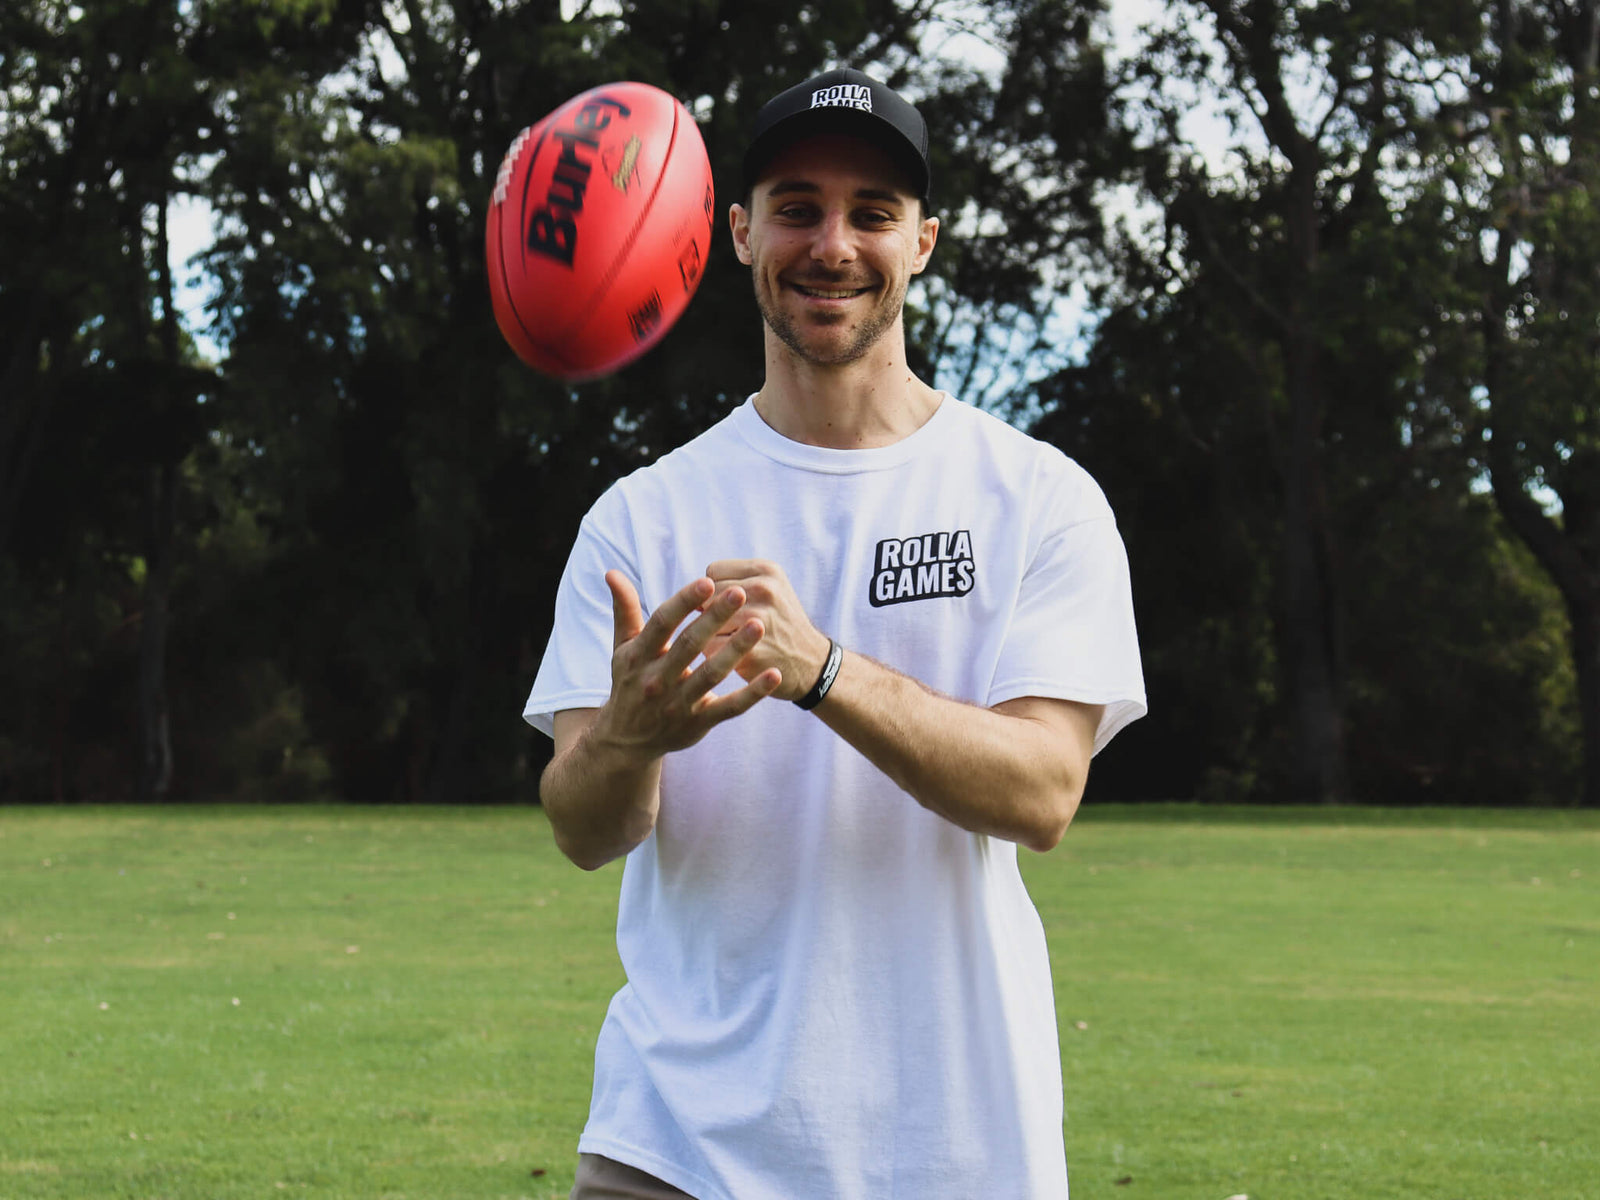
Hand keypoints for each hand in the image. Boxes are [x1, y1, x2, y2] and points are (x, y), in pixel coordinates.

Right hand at [595, 571, 780, 758]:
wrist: (626, 740)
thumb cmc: (629, 682)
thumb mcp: (622, 648)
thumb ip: (624, 609)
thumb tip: (612, 572)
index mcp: (639, 655)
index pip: (662, 623)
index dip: (684, 602)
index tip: (707, 581)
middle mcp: (657, 679)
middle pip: (689, 645)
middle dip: (715, 618)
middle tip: (740, 593)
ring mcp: (678, 703)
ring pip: (711, 674)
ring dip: (736, 650)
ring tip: (760, 625)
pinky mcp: (699, 723)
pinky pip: (729, 707)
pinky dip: (752, 693)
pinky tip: (774, 675)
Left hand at [705, 560, 832, 702]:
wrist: (812, 663)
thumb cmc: (781, 624)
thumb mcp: (771, 588)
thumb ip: (734, 581)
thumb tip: (691, 595)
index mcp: (766, 571)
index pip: (712, 572)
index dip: (713, 591)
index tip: (727, 607)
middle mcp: (764, 590)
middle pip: (706, 597)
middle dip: (710, 614)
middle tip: (729, 628)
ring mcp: (759, 620)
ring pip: (705, 622)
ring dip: (708, 636)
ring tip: (729, 642)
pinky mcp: (752, 651)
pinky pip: (710, 649)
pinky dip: (713, 656)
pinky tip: (730, 659)